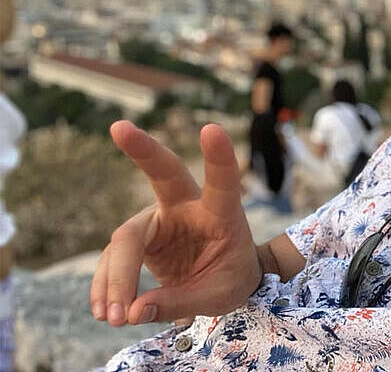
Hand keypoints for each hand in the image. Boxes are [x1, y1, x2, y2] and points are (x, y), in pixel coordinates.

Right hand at [90, 121, 260, 325]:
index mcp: (222, 213)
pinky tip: (105, 311)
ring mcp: (161, 218)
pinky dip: (106, 286)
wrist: (227, 280)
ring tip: (114, 318)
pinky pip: (113, 258)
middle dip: (142, 148)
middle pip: (164, 173)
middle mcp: (188, 207)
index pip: (224, 181)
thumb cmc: (232, 277)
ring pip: (126, 238)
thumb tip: (133, 311)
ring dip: (114, 278)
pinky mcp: (141, 237)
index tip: (212, 129)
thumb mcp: (220, 295)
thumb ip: (181, 301)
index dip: (219, 157)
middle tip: (119, 127)